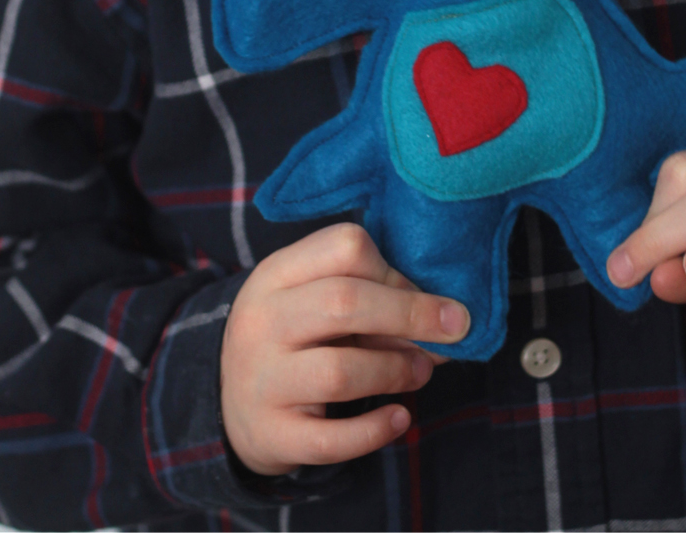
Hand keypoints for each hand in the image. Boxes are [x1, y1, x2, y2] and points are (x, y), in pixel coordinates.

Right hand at [220, 223, 466, 476]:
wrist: (229, 403)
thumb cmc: (291, 340)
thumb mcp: (312, 303)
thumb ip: (370, 302)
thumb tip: (447, 321)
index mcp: (274, 275)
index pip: (343, 247)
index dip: (394, 271)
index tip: (418, 295)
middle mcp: (261, 322)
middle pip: (344, 301)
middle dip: (412, 313)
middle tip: (456, 330)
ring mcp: (263, 380)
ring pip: (340, 371)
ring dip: (396, 370)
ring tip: (419, 372)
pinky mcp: (275, 433)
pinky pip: (333, 439)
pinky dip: (376, 430)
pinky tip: (400, 418)